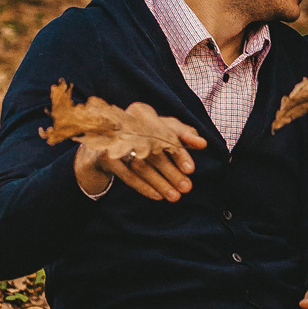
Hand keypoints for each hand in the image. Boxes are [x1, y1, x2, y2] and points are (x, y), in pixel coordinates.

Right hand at [74, 107, 205, 201]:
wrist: (105, 143)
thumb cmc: (143, 134)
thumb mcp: (163, 129)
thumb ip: (184, 135)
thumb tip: (202, 143)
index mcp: (143, 112)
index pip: (166, 133)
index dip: (180, 152)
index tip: (191, 169)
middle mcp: (127, 123)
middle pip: (154, 151)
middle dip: (172, 171)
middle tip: (186, 187)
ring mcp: (114, 140)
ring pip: (141, 165)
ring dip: (159, 182)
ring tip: (175, 196)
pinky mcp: (106, 156)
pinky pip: (127, 175)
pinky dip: (143, 186)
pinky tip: (158, 195)